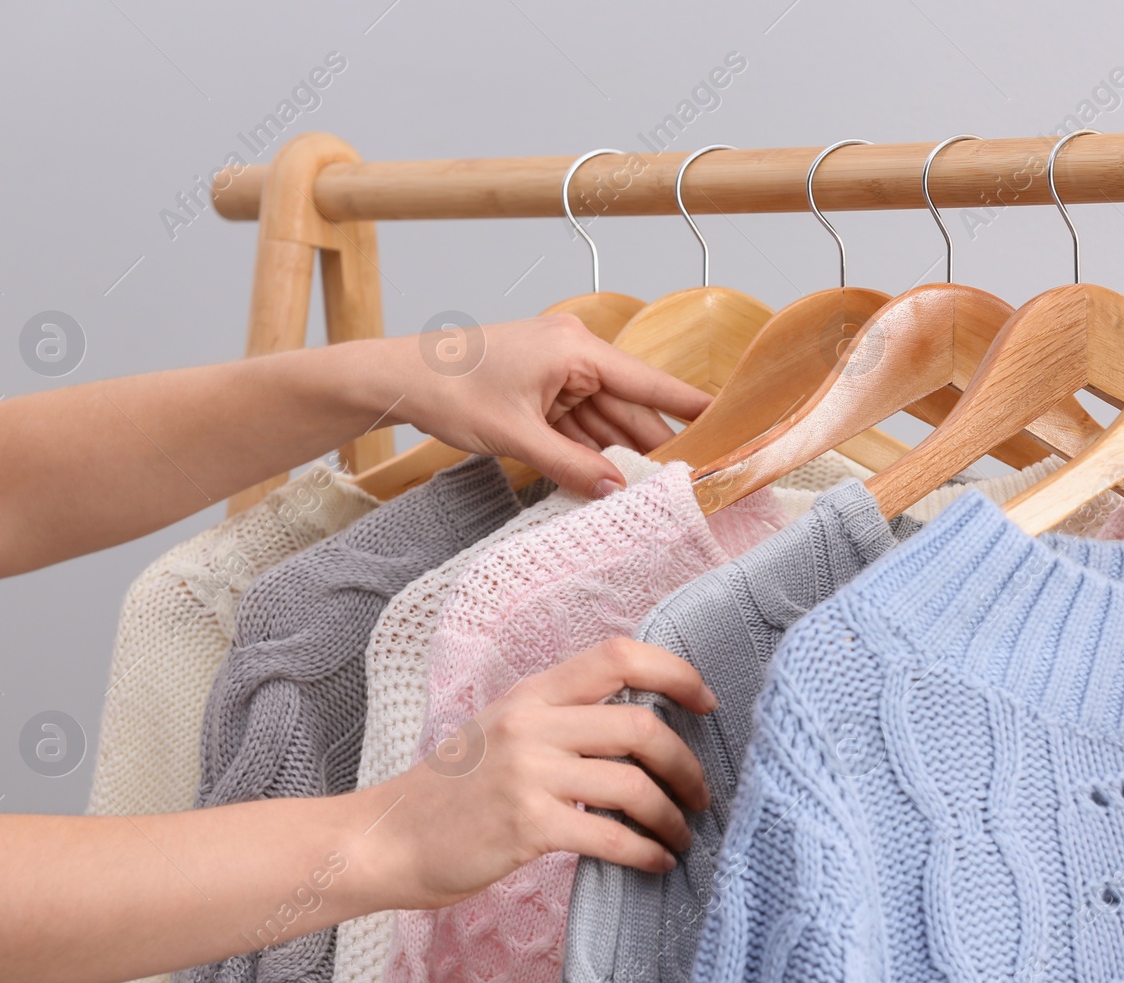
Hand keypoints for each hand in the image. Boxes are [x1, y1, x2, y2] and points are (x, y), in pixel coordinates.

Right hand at [373, 638, 715, 910]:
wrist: (387, 838)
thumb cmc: (454, 791)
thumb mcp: (503, 730)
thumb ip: (561, 720)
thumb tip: (641, 728)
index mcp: (532, 693)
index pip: (617, 655)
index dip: (674, 672)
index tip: (706, 702)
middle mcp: (531, 724)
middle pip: (638, 723)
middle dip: (685, 762)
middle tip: (700, 793)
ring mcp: (527, 774)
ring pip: (632, 783)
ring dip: (671, 815)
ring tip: (681, 836)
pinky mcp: (526, 826)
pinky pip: (609, 835)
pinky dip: (645, 851)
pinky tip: (657, 862)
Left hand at [399, 313, 712, 497]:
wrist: (399, 378)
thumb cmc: (450, 390)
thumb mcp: (517, 437)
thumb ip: (571, 466)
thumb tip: (616, 492)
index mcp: (574, 349)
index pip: (646, 381)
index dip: (686, 404)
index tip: (725, 418)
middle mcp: (572, 353)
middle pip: (628, 404)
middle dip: (653, 441)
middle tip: (689, 476)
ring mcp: (556, 370)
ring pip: (603, 417)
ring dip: (620, 450)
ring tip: (653, 486)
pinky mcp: (540, 387)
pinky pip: (577, 421)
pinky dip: (589, 447)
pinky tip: (608, 475)